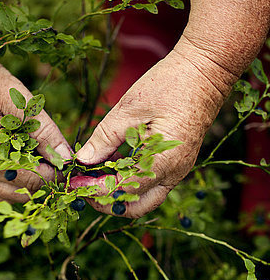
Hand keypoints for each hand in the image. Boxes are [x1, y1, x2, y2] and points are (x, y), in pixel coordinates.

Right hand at [0, 60, 72, 201]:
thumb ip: (44, 132)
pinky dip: (12, 184)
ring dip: (28, 186)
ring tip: (43, 163)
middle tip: (58, 163)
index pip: (32, 180)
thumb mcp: (20, 102)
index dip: (55, 174)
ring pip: (8, 196)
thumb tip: (66, 157)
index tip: (69, 163)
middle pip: (21, 193)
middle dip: (44, 181)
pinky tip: (24, 167)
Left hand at [72, 43, 233, 217]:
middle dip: (106, 202)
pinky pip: (151, 184)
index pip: (123, 189)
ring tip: (93, 178)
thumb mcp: (129, 108)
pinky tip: (110, 167)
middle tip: (83, 187)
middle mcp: (174, 172)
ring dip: (117, 194)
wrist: (205, 72)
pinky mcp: (177, 163)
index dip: (95, 190)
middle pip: (136, 206)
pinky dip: (129, 182)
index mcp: (163, 160)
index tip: (74, 183)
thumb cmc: (170, 84)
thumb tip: (83, 160)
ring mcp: (178, 170)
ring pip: (144, 198)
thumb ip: (105, 137)